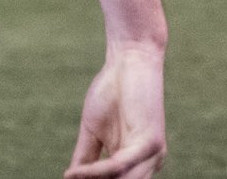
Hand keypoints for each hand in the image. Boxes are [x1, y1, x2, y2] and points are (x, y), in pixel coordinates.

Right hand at [65, 40, 166, 178]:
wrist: (130, 59)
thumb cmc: (112, 91)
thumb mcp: (94, 132)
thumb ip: (86, 158)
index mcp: (137, 162)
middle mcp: (148, 164)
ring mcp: (152, 155)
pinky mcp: (150, 143)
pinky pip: (118, 166)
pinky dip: (94, 172)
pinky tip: (74, 173)